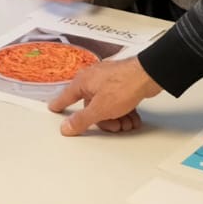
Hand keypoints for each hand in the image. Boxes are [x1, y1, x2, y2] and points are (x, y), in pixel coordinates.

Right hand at [47, 58, 161, 135]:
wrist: (149, 76)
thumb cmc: (124, 84)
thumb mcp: (99, 109)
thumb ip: (81, 120)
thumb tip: (66, 127)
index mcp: (83, 81)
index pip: (66, 96)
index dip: (59, 104)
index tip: (53, 108)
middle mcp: (94, 79)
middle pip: (91, 106)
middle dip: (103, 120)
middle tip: (112, 126)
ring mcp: (109, 80)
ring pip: (107, 106)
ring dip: (117, 118)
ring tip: (126, 123)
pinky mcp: (122, 83)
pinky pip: (118, 102)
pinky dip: (124, 112)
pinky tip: (132, 118)